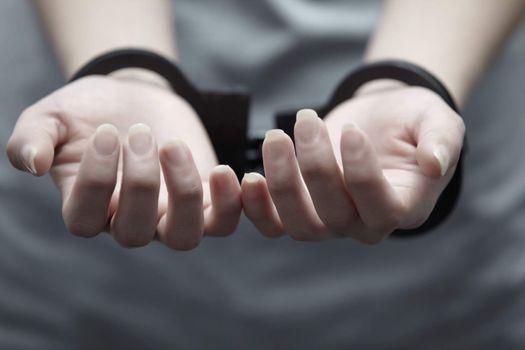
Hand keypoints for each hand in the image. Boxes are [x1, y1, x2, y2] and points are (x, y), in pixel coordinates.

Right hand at [6, 75, 241, 249]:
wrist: (133, 96)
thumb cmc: (88, 112)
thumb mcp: (51, 117)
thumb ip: (33, 138)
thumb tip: (32, 163)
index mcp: (86, 207)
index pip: (83, 220)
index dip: (94, 181)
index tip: (105, 133)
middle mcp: (127, 220)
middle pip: (135, 233)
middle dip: (139, 181)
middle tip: (140, 131)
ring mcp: (169, 214)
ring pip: (183, 237)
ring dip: (184, 193)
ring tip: (171, 144)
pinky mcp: (206, 200)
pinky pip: (223, 222)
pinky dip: (229, 203)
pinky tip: (222, 169)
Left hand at [241, 85, 464, 243]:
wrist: (377, 119)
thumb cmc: (410, 121)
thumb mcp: (437, 120)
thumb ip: (442, 140)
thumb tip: (436, 163)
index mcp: (405, 207)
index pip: (380, 206)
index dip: (361, 172)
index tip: (350, 130)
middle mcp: (365, 224)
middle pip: (334, 215)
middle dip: (315, 166)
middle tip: (306, 118)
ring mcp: (330, 222)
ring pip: (300, 225)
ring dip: (282, 183)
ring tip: (275, 137)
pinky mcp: (301, 209)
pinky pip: (274, 225)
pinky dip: (257, 208)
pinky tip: (247, 178)